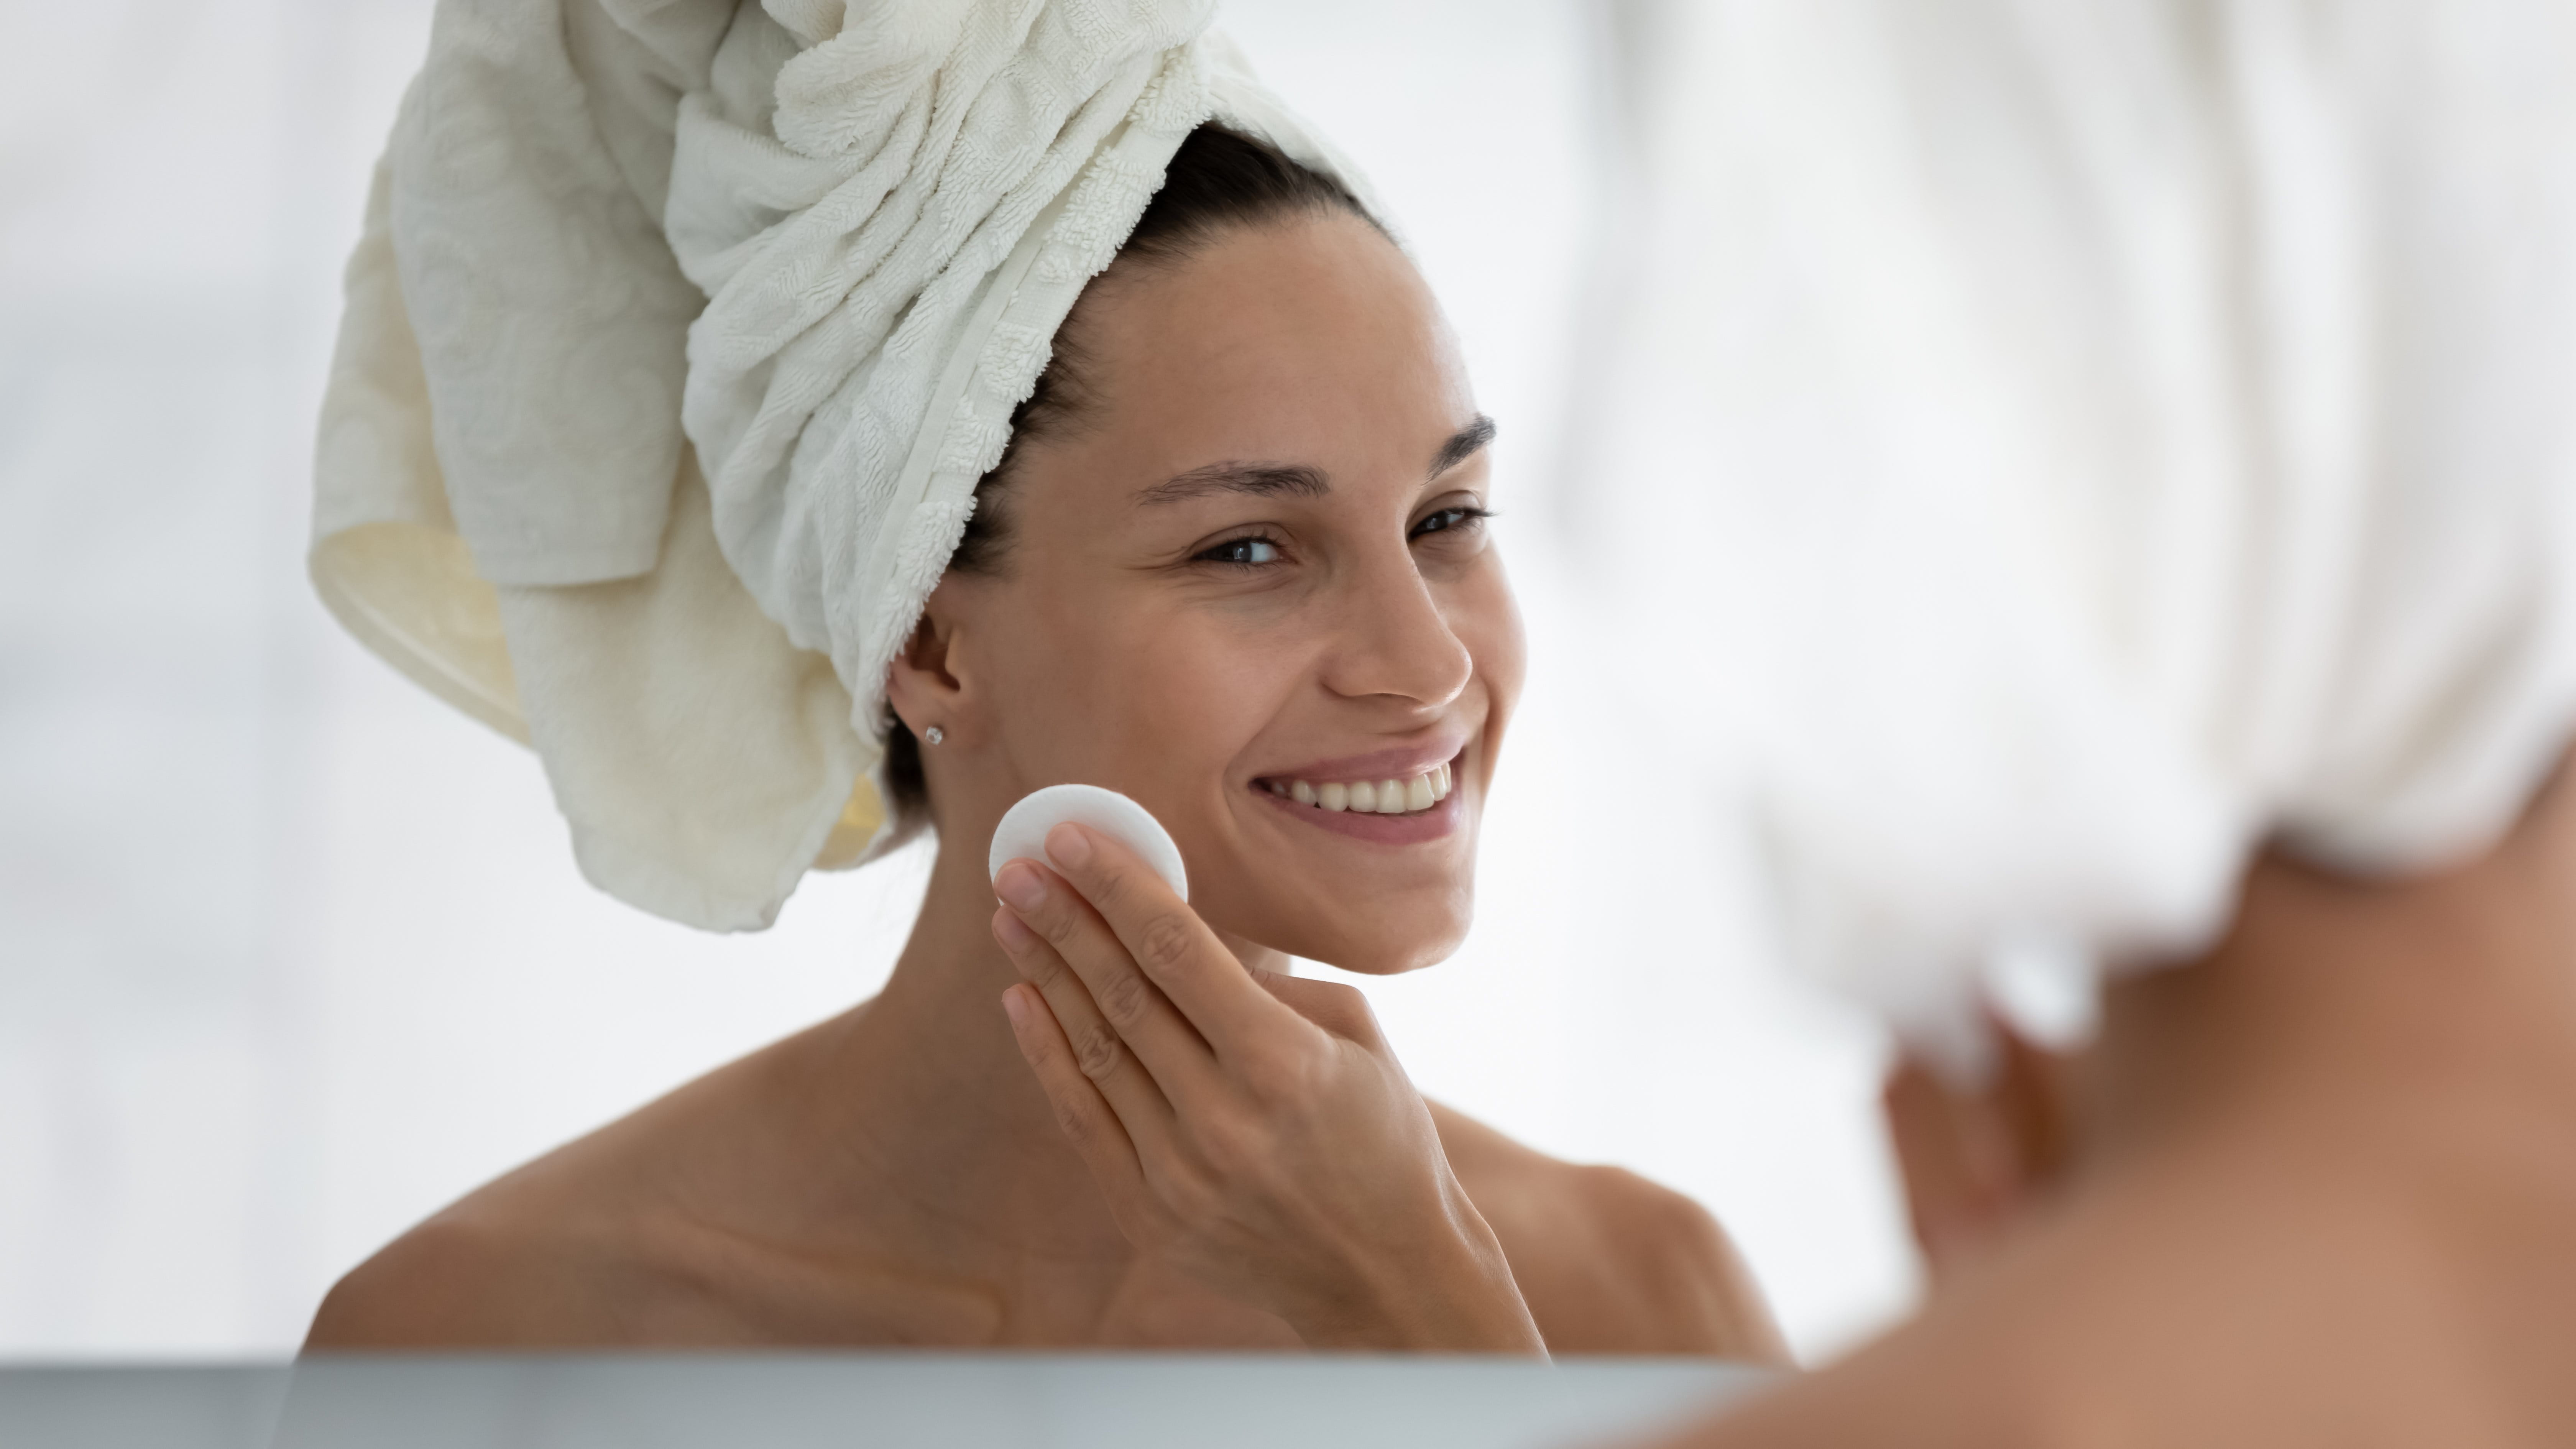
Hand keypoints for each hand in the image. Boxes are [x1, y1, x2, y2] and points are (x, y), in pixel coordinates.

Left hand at [991, 822, 1544, 1353]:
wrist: (1387, 1274)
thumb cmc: (1383, 1138)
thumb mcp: (1355, 1037)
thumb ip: (1270, 983)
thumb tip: (1179, 934)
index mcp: (1285, 1062)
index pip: (1178, 950)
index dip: (1118, 887)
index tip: (1070, 838)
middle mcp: (1225, 1118)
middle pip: (1123, 992)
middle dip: (1064, 919)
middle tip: (1017, 865)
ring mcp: (1180, 1174)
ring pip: (1095, 1050)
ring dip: (1046, 975)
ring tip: (1011, 917)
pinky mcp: (1151, 1216)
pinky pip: (1082, 1120)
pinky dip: (1047, 1055)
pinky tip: (1022, 1000)